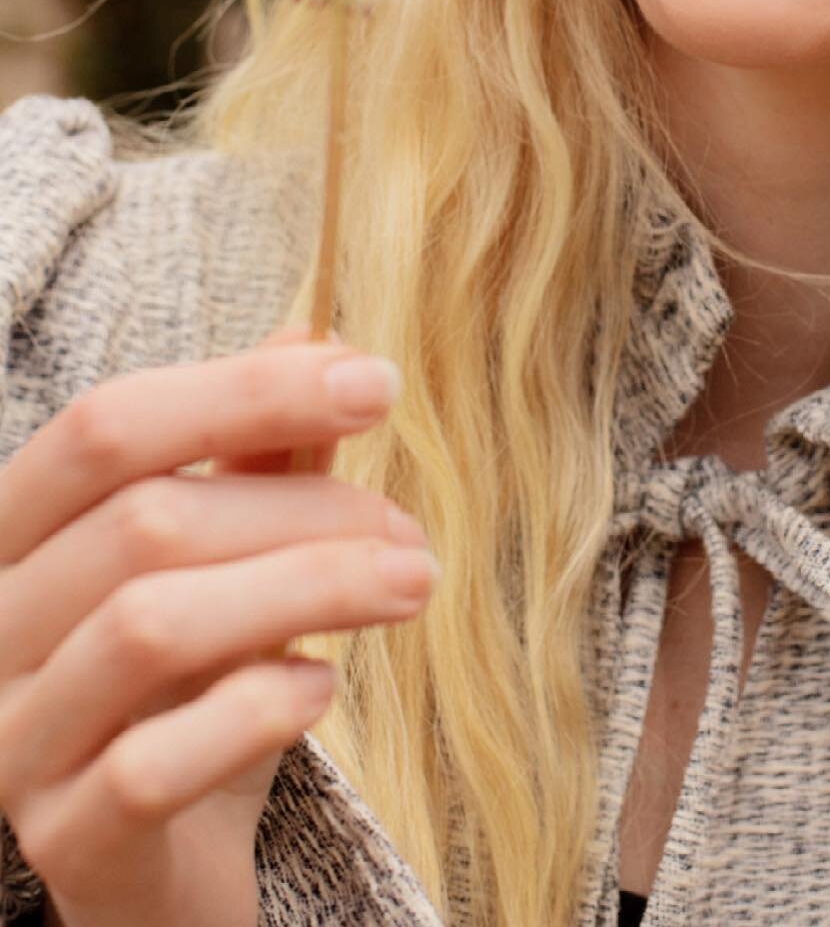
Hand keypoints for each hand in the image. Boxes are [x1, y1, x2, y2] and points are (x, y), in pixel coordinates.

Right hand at [0, 320, 436, 926]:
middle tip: (411, 533)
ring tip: (411, 585)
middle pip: (146, 521)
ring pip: (151, 627)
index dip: (244, 390)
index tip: (377, 382)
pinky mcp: (66, 841)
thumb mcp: (231, 557)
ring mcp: (14, 739)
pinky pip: (151, 765)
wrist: (162, 869)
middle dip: (307, 509)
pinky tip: (324, 688)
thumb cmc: (194, 685)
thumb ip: (260, 457)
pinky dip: (258, 710)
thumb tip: (313, 338)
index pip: (107, 425)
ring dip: (309, 589)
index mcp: (19, 531)